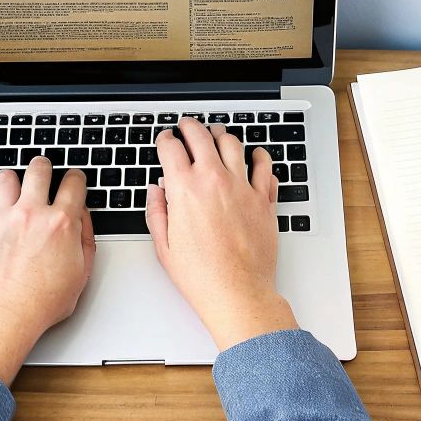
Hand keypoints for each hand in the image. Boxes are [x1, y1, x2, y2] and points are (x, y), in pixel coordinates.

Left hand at [0, 157, 94, 382]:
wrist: (5, 316)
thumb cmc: (41, 302)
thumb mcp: (81, 274)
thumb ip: (85, 240)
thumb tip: (83, 218)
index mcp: (61, 223)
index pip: (73, 182)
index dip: (76, 178)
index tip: (74, 180)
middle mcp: (32, 213)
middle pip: (39, 169)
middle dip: (44, 167)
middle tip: (43, 172)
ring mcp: (3, 217)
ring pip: (6, 177)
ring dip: (13, 179)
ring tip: (15, 188)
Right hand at [147, 118, 297, 349]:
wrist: (237, 294)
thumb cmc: (202, 276)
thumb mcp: (164, 246)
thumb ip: (157, 212)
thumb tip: (156, 191)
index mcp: (185, 190)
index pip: (171, 147)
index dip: (165, 139)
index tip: (165, 139)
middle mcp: (214, 181)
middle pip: (201, 136)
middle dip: (190, 126)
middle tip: (186, 127)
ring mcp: (242, 188)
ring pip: (232, 143)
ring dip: (221, 135)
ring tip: (216, 135)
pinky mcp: (263, 200)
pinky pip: (265, 167)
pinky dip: (259, 157)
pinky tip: (254, 156)